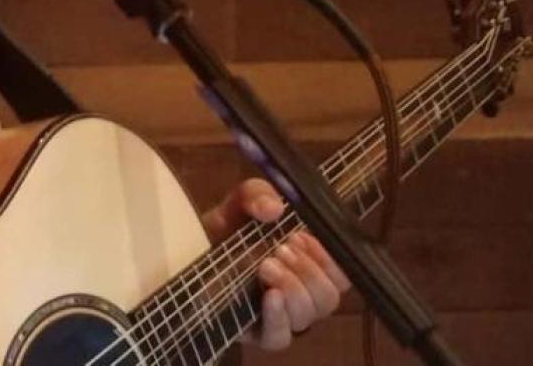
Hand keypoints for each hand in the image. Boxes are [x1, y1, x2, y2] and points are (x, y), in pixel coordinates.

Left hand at [201, 178, 351, 350]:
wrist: (189, 248)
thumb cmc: (228, 228)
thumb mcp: (242, 202)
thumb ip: (257, 194)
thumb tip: (274, 208)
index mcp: (309, 265)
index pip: (342, 275)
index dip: (329, 259)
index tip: (301, 238)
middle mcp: (301, 294)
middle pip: (329, 297)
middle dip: (308, 271)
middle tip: (279, 250)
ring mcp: (281, 317)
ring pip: (309, 315)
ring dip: (293, 287)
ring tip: (265, 265)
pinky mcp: (256, 333)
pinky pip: (280, 337)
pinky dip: (278, 316)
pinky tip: (269, 296)